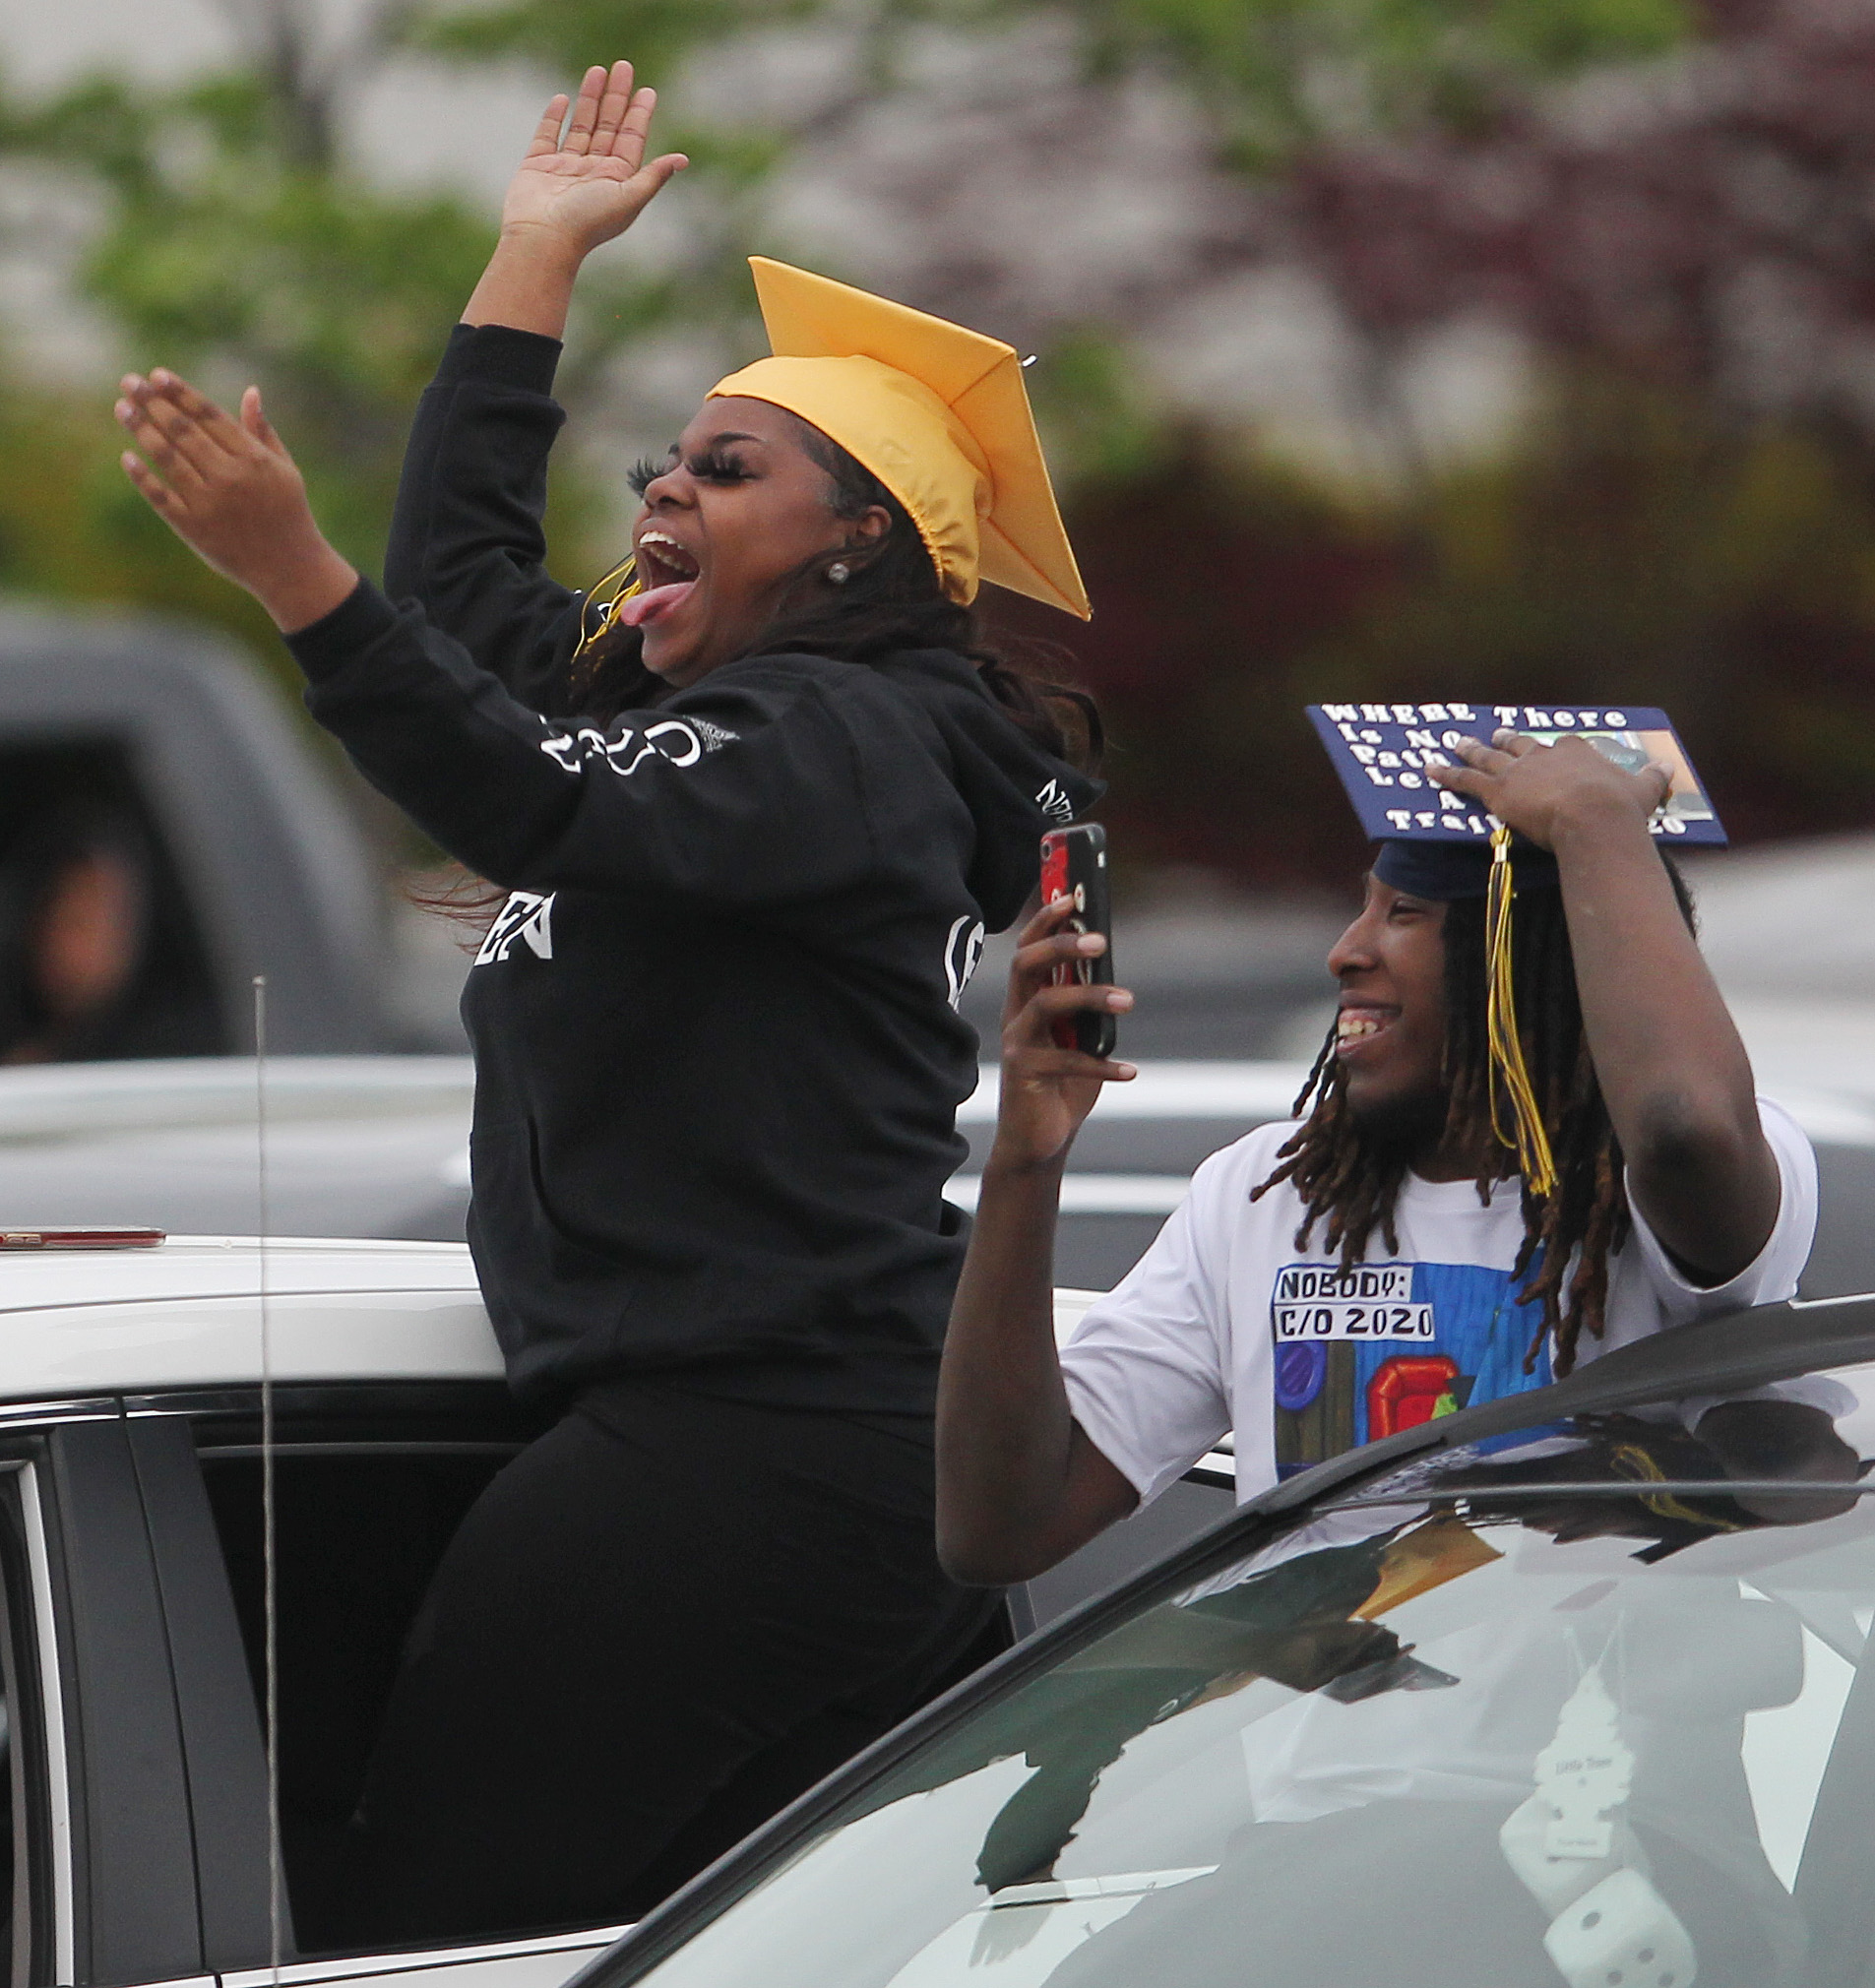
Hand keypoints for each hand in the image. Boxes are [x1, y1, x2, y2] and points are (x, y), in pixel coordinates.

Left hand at [116, 370, 356, 631]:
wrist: (290, 569)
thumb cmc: (289, 514)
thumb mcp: (285, 470)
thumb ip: (263, 432)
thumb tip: (251, 392)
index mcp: (254, 459)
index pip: (208, 415)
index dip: (180, 392)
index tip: (156, 374)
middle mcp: (230, 477)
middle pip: (183, 430)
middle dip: (152, 402)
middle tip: (129, 382)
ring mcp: (210, 503)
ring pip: (167, 457)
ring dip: (141, 429)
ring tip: (123, 408)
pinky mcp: (193, 528)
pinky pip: (160, 495)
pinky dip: (141, 475)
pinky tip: (127, 456)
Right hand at [498, 61, 687, 262]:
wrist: (544, 238)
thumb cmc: (588, 221)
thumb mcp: (629, 197)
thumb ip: (654, 176)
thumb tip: (683, 159)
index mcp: (616, 180)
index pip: (631, 140)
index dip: (639, 115)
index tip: (647, 91)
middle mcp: (592, 173)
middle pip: (608, 127)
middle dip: (616, 97)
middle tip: (623, 66)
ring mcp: (564, 169)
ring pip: (581, 126)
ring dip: (590, 100)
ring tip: (597, 70)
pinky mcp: (537, 167)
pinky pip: (547, 136)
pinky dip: (554, 118)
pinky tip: (562, 99)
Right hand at [989, 898, 1134, 1173]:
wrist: (1039, 1140)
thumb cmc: (1062, 1083)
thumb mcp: (1078, 1037)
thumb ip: (1086, 1005)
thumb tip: (1108, 967)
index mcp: (1025, 1000)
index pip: (1028, 949)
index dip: (1045, 921)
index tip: (1071, 897)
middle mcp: (1015, 1016)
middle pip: (1027, 965)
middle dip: (1061, 946)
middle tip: (1099, 941)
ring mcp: (1017, 1044)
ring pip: (1046, 1004)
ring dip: (1089, 997)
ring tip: (1126, 1000)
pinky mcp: (1025, 1074)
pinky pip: (1067, 1060)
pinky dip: (1103, 1064)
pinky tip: (1129, 1070)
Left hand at [1427, 729, 1671, 849]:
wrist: (1593, 819)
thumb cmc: (1621, 809)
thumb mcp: (1645, 790)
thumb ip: (1653, 778)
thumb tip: (1669, 768)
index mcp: (1579, 753)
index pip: (1565, 747)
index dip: (1557, 750)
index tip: (1552, 748)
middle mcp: (1545, 755)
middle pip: (1522, 745)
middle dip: (1508, 741)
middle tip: (1498, 736)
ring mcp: (1519, 771)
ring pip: (1488, 758)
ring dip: (1471, 751)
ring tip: (1457, 743)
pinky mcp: (1498, 791)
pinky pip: (1464, 781)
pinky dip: (1446, 775)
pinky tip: (1428, 770)